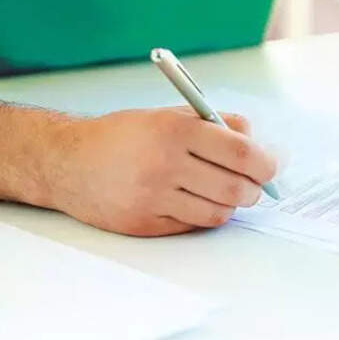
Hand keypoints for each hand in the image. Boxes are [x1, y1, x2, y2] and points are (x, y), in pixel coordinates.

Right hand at [44, 107, 276, 235]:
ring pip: (220, 211)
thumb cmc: (125, 136)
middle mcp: (164, 163)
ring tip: (223, 190)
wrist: (67, 162)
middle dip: (254, 188)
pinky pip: (195, 224)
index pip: (241, 152)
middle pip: (237, 187)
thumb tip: (259, 143)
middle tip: (254, 184)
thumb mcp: (170, 115)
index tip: (271, 166)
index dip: (266, 162)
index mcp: (174, 130)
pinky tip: (195, 200)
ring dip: (231, 203)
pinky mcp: (145, 223)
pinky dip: (204, 214)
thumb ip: (216, 124)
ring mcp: (153, 197)